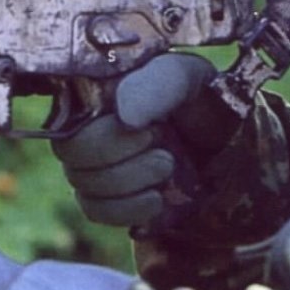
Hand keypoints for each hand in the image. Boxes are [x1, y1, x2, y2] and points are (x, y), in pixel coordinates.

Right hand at [50, 53, 236, 231]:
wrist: (223, 137)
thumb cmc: (197, 97)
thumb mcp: (185, 78)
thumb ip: (156, 86)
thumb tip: (125, 118)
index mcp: (91, 92)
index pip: (67, 121)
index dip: (103, 136)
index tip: (150, 131)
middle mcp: (81, 127)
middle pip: (70, 156)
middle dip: (120, 161)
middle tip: (163, 152)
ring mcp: (90, 164)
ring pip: (83, 186)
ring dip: (130, 184)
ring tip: (168, 168)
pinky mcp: (106, 198)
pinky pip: (96, 211)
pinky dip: (127, 210)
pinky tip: (156, 200)